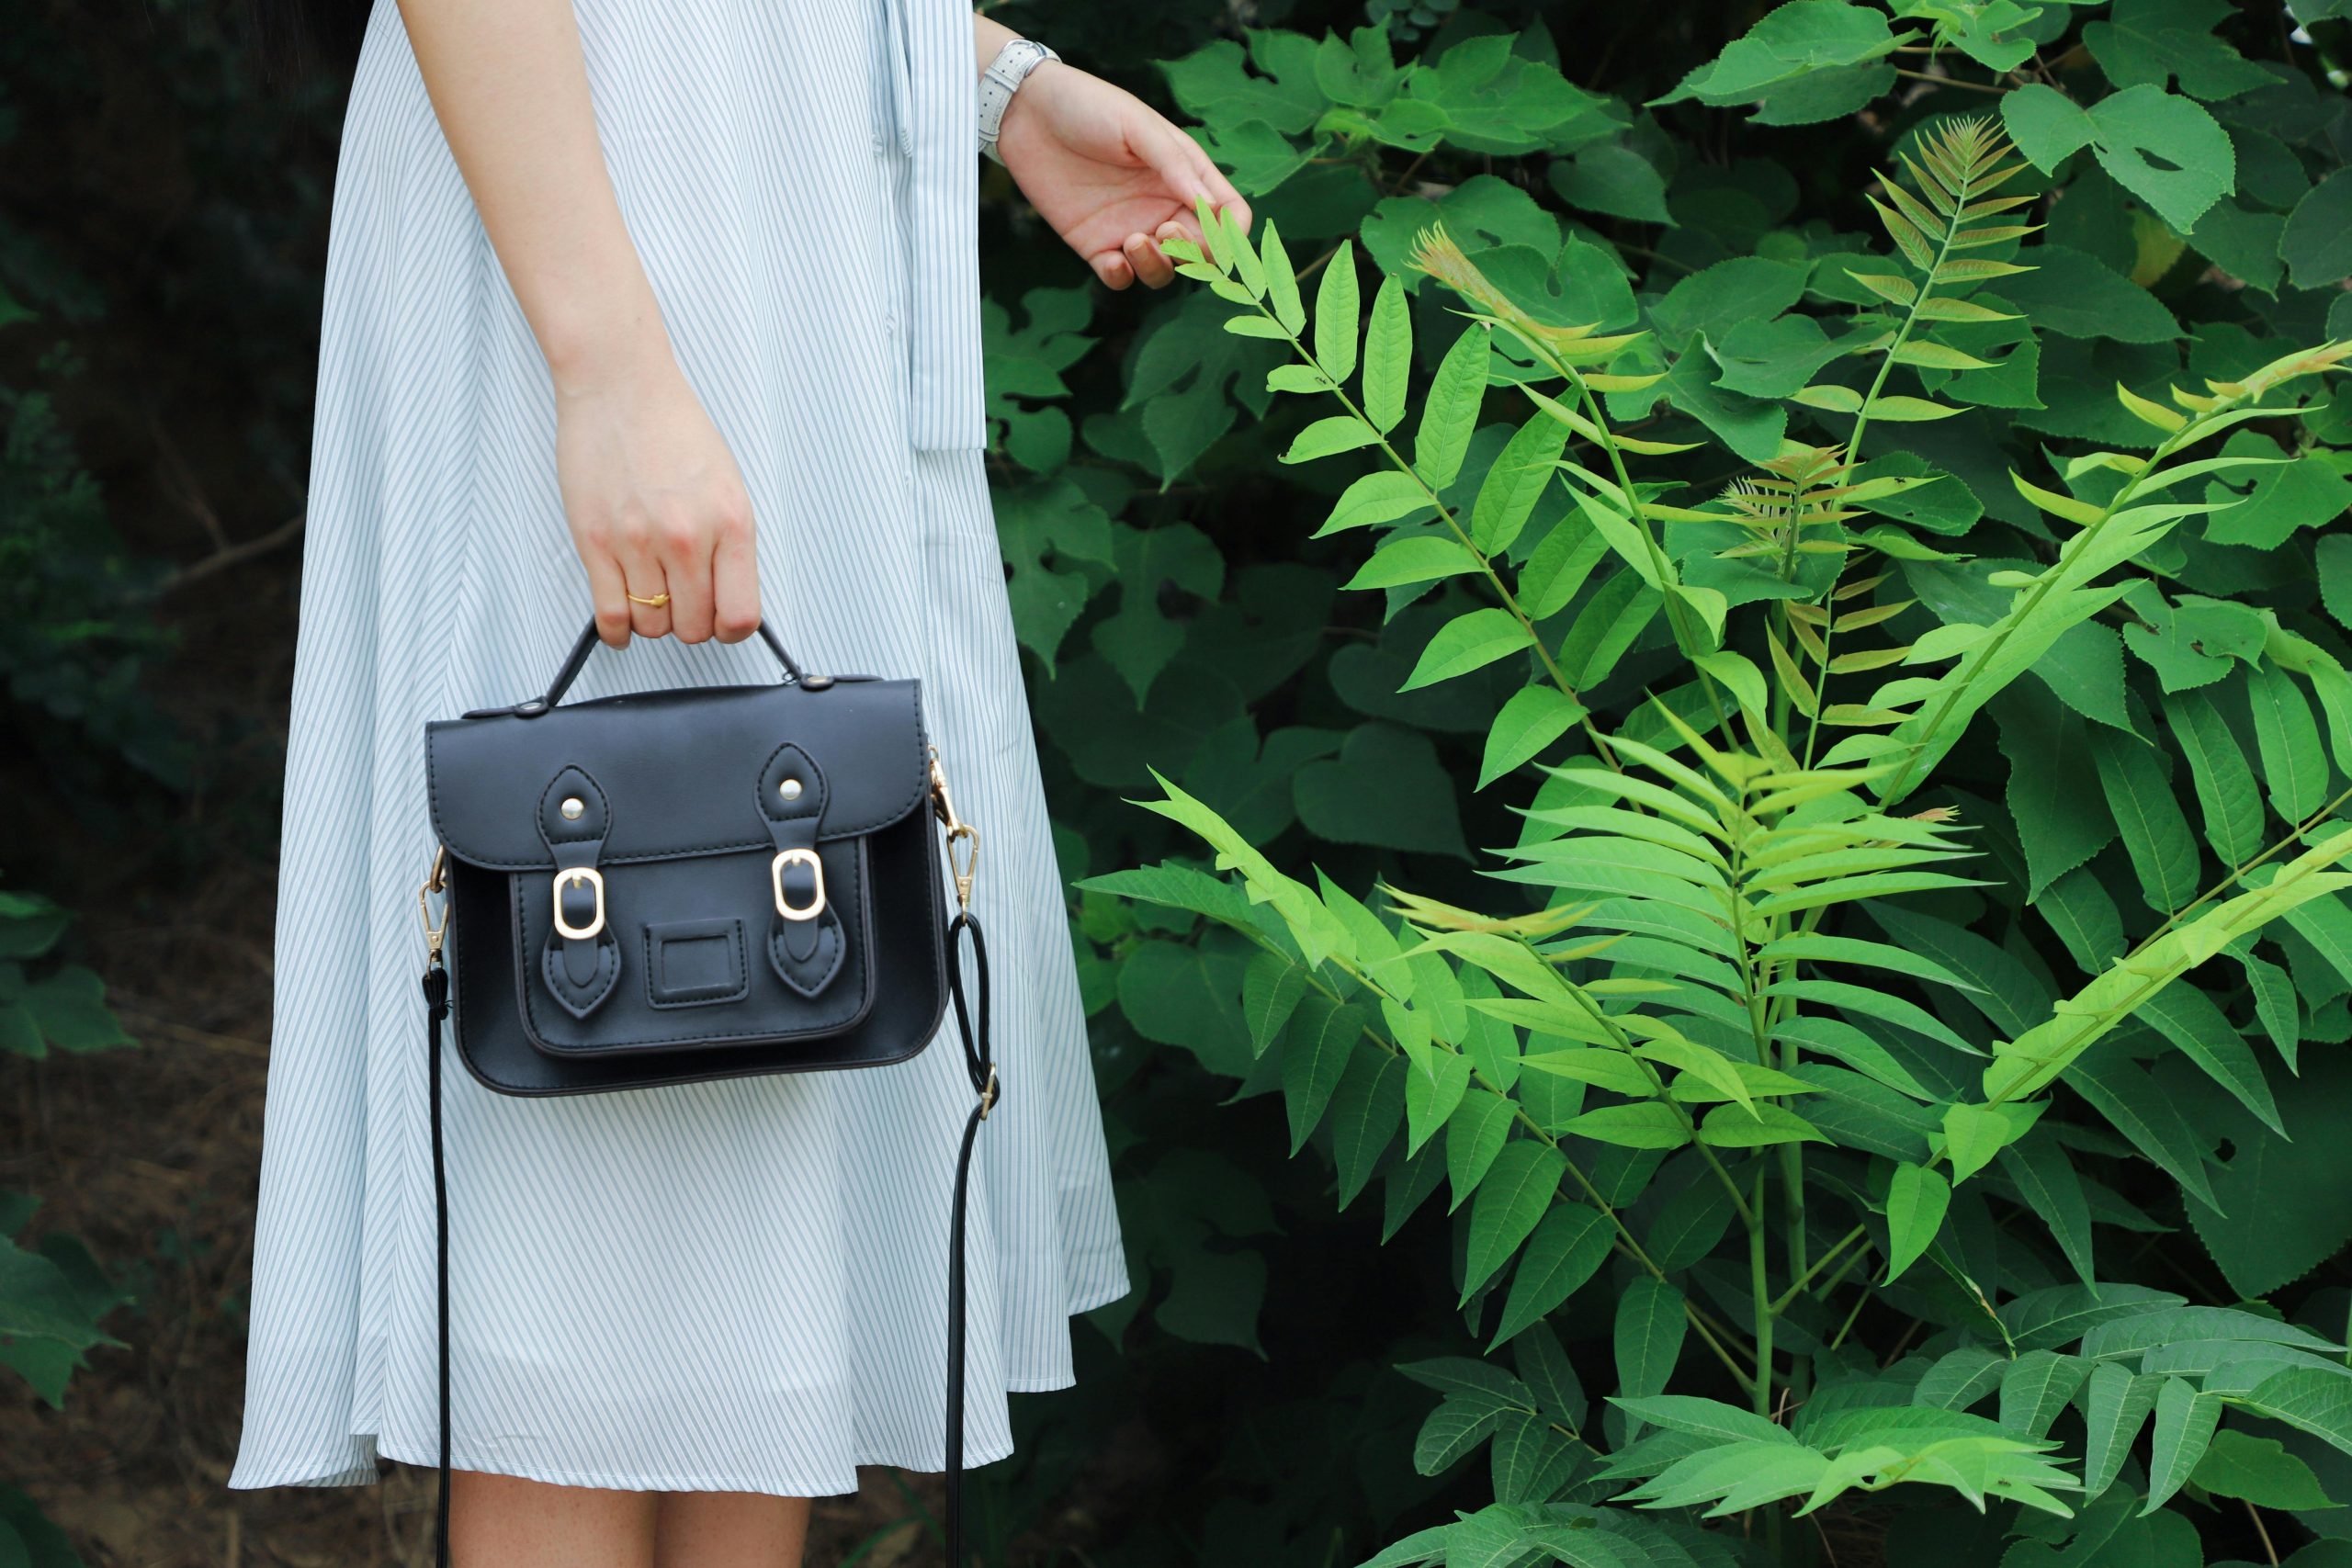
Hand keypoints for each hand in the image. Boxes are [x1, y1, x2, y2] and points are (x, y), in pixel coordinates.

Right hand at [551, 337, 761, 648]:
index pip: (740, 615)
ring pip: (652, 626)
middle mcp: (687, 537)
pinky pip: (609, 614)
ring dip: (653, 622)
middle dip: (691, 622)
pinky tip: (621, 622)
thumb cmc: (673, 428)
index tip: (722, 622)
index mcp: (730, 523)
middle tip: (683, 604)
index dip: (731, 628)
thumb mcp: (727, 486)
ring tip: (652, 597)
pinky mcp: (594, 542)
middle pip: (694, 627)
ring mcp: (638, 542)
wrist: (620, 387)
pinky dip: (616, 630)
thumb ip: (730, 544)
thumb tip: (727, 597)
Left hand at [994, 60, 1250, 289]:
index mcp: (1186, 174)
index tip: (1211, 232)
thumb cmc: (1089, 107)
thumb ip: (1176, 166)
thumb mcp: (1139, 127)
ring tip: (1134, 241)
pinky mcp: (1095, 244)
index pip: (1229, 216)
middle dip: (1191, 253)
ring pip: (1163, 271)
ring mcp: (1131, 226)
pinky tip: (1113, 260)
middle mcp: (1164, 204)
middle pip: (1201, 252)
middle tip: (1164, 230)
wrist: (1027, 112)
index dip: (1229, 234)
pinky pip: (1120, 277)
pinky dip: (1123, 277)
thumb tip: (1213, 208)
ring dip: (1158, 267)